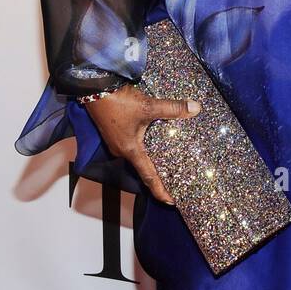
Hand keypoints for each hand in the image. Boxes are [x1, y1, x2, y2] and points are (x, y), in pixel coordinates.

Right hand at [83, 85, 200, 204]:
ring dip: (153, 160)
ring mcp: (117, 142)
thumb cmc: (118, 102)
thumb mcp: (148, 106)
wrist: (94, 88)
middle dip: (159, 176)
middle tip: (176, 182)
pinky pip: (134, 145)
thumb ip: (172, 108)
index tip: (171, 201)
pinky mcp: (116, 132)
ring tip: (170, 163)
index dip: (160, 190)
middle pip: (144, 168)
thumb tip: (195, 108)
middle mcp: (123, 150)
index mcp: (130, 150)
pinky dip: (147, 147)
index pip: (149, 176)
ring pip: (139, 156)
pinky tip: (157, 142)